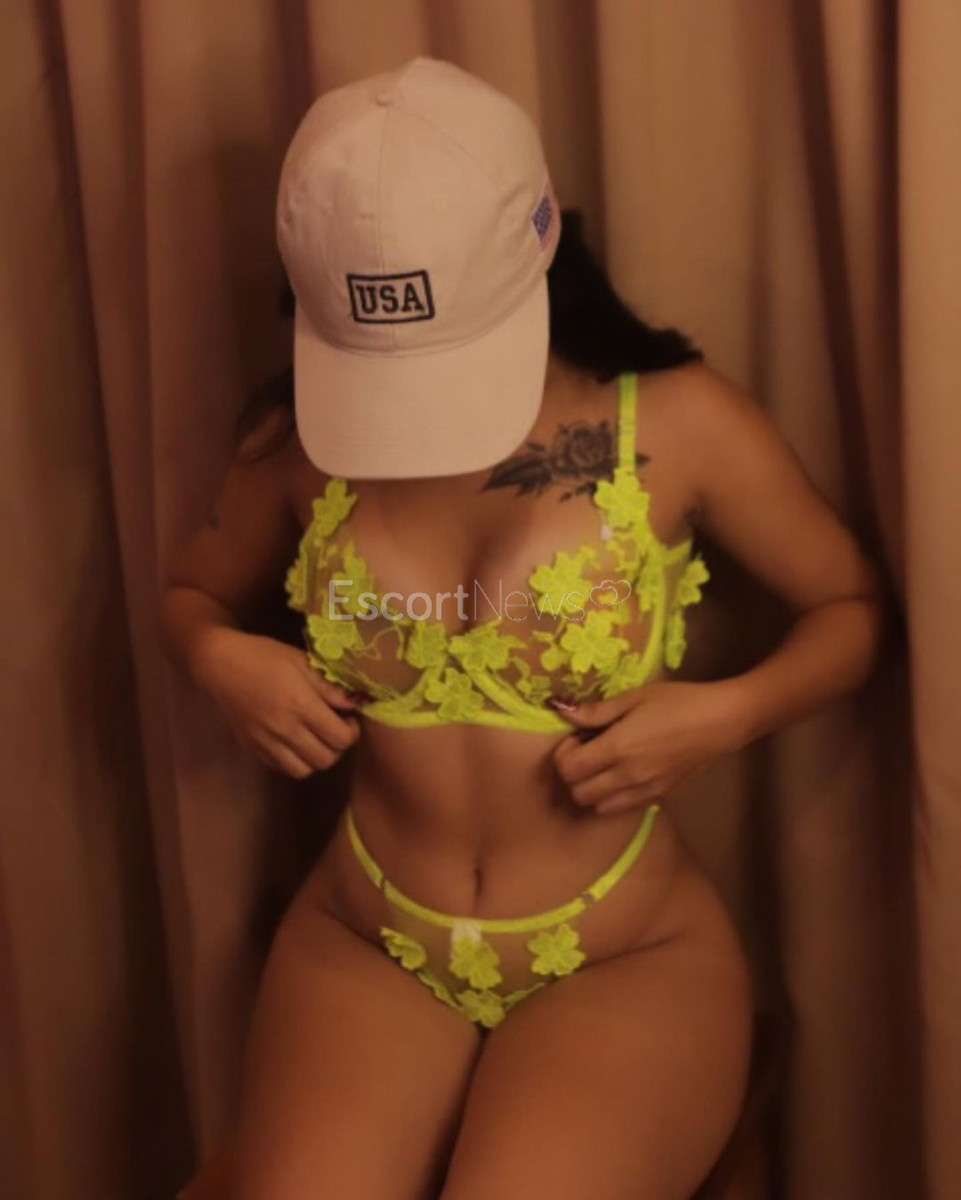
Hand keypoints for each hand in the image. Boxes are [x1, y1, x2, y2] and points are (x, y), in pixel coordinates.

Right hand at [189, 626, 366, 778]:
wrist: (219, 664)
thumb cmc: (264, 655)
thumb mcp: (301, 661)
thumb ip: (330, 687)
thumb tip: (358, 702)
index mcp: (300, 705)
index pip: (341, 738)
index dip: (352, 732)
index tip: (348, 718)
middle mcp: (284, 729)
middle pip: (326, 759)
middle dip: (338, 746)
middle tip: (334, 728)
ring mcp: (266, 742)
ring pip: (305, 770)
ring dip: (316, 758)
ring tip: (316, 738)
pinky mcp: (252, 748)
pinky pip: (282, 768)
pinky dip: (295, 761)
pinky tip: (295, 742)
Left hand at [551, 680, 745, 814]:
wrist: (721, 720)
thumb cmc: (678, 701)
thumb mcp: (634, 697)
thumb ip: (596, 711)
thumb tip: (560, 709)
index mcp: (617, 748)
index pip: (569, 769)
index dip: (564, 753)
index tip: (577, 737)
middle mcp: (627, 776)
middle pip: (579, 793)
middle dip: (574, 773)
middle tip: (588, 751)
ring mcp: (645, 791)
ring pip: (598, 807)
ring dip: (592, 789)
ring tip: (605, 765)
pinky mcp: (660, 797)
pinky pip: (623, 808)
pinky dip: (614, 797)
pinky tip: (625, 774)